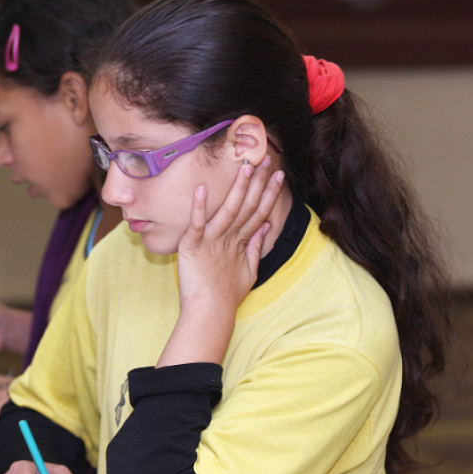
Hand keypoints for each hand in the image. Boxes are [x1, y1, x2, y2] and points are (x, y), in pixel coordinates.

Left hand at [158, 158, 283, 368]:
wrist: (209, 313)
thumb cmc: (226, 296)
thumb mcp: (247, 271)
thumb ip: (255, 247)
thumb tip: (265, 227)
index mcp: (242, 243)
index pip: (259, 212)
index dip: (269, 193)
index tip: (279, 174)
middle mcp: (230, 239)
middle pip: (247, 206)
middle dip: (258, 183)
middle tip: (267, 160)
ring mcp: (213, 241)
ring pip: (228, 210)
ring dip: (237, 188)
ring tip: (245, 166)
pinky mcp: (193, 246)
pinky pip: (197, 223)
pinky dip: (199, 207)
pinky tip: (202, 189)